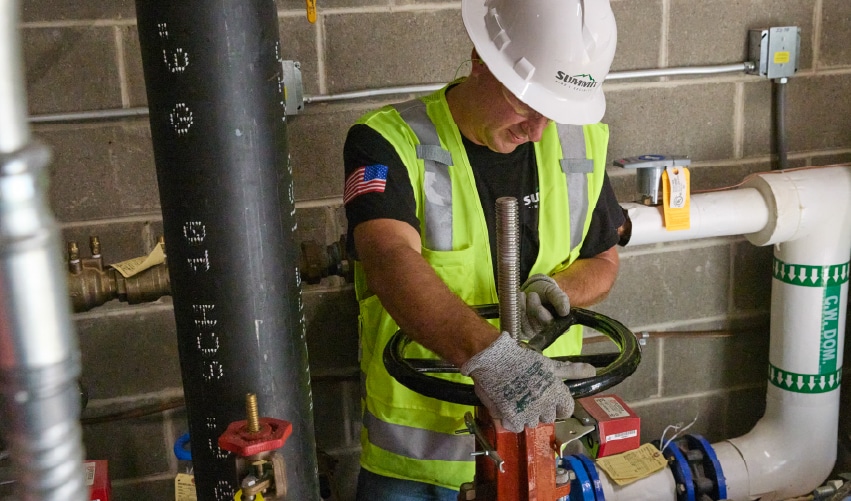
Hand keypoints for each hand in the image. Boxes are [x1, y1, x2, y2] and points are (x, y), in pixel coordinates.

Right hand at [460, 332, 595, 432]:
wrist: (492, 360)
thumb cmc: (522, 360)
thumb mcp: (549, 364)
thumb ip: (572, 370)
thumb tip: (593, 371)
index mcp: (557, 395)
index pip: (566, 410)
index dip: (559, 404)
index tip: (550, 397)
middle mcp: (544, 407)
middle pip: (548, 417)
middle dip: (542, 409)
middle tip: (530, 394)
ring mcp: (527, 415)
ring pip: (531, 423)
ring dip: (526, 414)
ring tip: (517, 398)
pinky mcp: (510, 419)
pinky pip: (515, 426)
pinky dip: (511, 419)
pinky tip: (508, 405)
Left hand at [518, 274, 570, 339]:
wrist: (532, 290)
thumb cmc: (545, 293)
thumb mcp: (554, 292)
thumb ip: (561, 300)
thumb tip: (565, 312)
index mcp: (558, 325)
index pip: (549, 325)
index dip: (541, 312)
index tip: (536, 299)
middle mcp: (545, 332)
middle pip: (536, 324)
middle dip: (532, 306)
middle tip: (533, 295)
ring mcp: (532, 333)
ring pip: (524, 322)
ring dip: (522, 305)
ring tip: (525, 295)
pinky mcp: (520, 332)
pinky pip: (514, 323)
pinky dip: (515, 309)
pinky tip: (518, 301)